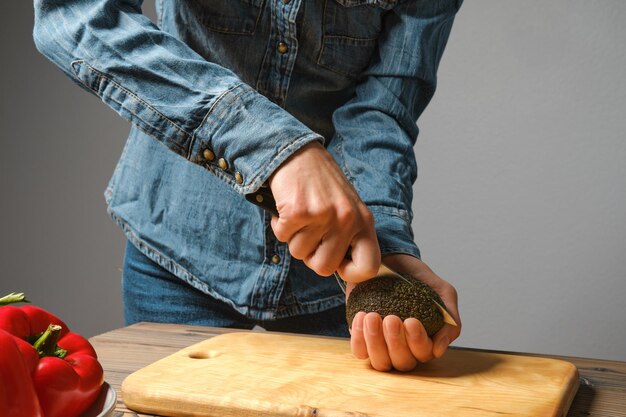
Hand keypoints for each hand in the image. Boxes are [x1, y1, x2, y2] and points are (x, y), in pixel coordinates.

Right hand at [269, 141, 379, 281]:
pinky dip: (279, 225)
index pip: (368, 267)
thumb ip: (349, 237)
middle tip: (309, 234)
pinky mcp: (299, 211)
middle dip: (311, 256)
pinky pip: (283, 237)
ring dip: (293, 237)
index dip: (349, 272)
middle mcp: (347, 219)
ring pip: (299, 253)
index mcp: (364, 221)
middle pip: (324, 268)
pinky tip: (287, 208)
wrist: (298, 152)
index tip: (337, 262)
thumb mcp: (347, 208)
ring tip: (300, 214)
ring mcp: (323, 215)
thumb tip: (340, 269)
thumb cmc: (321, 184)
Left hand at [347, 254, 460, 370]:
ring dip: (375, 342)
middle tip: (391, 319)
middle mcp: (404, 347)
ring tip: (372, 317)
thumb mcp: (442, 291)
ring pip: (380, 362)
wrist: (391, 260)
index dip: (418, 342)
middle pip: (402, 362)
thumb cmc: (418, 278)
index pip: (424, 353)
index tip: (411, 321)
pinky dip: (359, 338)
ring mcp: (382, 345)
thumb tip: (438, 350)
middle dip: (396, 342)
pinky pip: (359, 350)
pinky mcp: (362, 337)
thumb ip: (450, 319)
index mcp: (425, 340)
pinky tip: (362, 317)